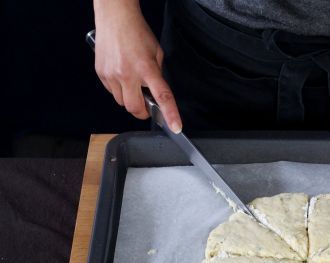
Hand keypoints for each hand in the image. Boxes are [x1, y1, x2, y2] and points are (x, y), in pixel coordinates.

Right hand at [94, 0, 181, 131]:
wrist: (115, 17)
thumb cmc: (137, 32)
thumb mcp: (156, 53)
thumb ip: (157, 74)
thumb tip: (155, 91)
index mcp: (146, 68)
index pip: (161, 96)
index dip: (170, 114)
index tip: (175, 126)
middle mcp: (127, 74)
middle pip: (135, 108)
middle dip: (143, 112)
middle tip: (148, 106)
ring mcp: (111, 75)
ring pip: (122, 102)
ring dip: (130, 100)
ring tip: (133, 84)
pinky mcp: (101, 73)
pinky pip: (111, 92)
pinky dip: (118, 90)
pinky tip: (121, 76)